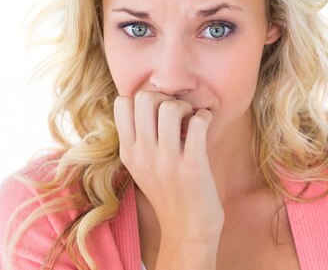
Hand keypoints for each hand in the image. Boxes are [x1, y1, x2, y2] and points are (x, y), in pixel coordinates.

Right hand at [114, 91, 224, 242]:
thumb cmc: (169, 193)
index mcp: (128, 152)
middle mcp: (143, 155)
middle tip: (177, 113)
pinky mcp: (192, 166)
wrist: (187, 231)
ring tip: (191, 120)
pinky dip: (204, 116)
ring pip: (169, 107)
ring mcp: (167, 161)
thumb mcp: (142, 167)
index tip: (158, 112)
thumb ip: (139, 139)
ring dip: (185, 106)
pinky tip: (205, 124)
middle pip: (144, 98)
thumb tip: (150, 101)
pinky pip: (197, 122)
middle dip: (164, 97)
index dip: (143, 98)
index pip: (122, 102)